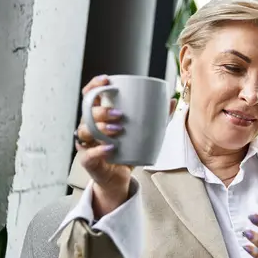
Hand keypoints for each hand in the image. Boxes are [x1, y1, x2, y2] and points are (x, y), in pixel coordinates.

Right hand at [75, 75, 177, 216]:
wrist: (120, 177)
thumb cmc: (128, 150)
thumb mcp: (145, 132)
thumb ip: (157, 117)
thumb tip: (171, 100)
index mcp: (99, 116)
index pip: (90, 95)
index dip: (94, 86)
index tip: (106, 80)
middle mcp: (89, 127)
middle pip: (87, 112)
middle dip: (102, 111)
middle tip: (120, 115)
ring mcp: (87, 144)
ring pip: (86, 131)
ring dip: (101, 128)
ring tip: (118, 129)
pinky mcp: (88, 160)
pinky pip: (88, 154)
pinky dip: (99, 150)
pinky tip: (110, 148)